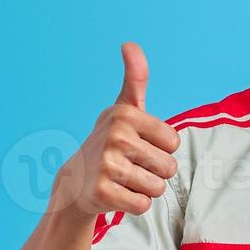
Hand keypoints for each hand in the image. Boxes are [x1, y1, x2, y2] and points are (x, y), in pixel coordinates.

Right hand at [50, 42, 180, 217]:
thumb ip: (135, 79)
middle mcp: (115, 137)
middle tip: (130, 165)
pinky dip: (135, 204)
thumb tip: (130, 44)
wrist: (75, 180)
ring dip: (145, 188)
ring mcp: (107, 165)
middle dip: (155, 171)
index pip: (174, 143)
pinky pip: (144, 205)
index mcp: (125, 115)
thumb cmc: (110, 141)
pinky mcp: (103, 192)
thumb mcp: (123, 108)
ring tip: (124, 179)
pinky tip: (117, 193)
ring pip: (158, 187)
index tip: (138, 145)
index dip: (161, 149)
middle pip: (169, 167)